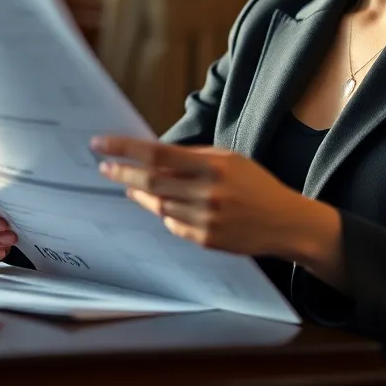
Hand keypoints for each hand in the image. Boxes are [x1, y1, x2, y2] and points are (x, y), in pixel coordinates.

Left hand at [90, 136, 333, 260]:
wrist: (285, 222)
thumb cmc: (255, 185)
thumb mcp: (229, 160)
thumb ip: (192, 157)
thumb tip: (151, 156)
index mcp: (213, 166)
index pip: (158, 154)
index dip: (125, 149)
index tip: (100, 145)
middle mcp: (208, 193)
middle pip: (151, 183)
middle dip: (122, 174)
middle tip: (105, 168)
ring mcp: (206, 219)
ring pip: (159, 206)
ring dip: (141, 195)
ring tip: (131, 187)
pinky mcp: (206, 240)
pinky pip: (173, 225)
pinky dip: (166, 214)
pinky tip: (169, 206)